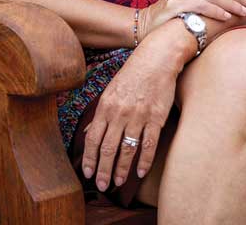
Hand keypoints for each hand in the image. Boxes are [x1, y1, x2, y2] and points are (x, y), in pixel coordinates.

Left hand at [81, 24, 183, 190]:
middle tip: (102, 185)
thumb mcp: (111, 91)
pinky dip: (144, 160)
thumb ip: (101, 114)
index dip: (89, 158)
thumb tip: (88, 134)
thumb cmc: (133, 74)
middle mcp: (120, 112)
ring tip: (118, 181)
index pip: (93, 138)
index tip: (88, 173)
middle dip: (103, 169)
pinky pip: (148, 144)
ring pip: (127, 149)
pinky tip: (140, 172)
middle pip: (108, 147)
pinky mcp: (156, 117)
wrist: (157, 58)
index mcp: (106, 105)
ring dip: (122, 169)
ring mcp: (138, 115)